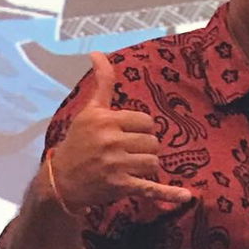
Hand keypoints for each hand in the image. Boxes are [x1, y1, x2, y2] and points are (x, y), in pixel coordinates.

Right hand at [45, 53, 192, 215]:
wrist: (62, 180)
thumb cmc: (79, 142)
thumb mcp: (89, 111)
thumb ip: (102, 84)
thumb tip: (98, 53)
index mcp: (106, 119)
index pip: (146, 121)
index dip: (141, 129)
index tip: (128, 135)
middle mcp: (111, 140)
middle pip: (153, 142)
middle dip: (145, 148)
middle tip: (128, 153)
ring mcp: (117, 164)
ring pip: (154, 162)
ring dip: (147, 166)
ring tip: (130, 167)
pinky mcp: (121, 186)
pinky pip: (151, 188)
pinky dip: (169, 194)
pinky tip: (186, 196)